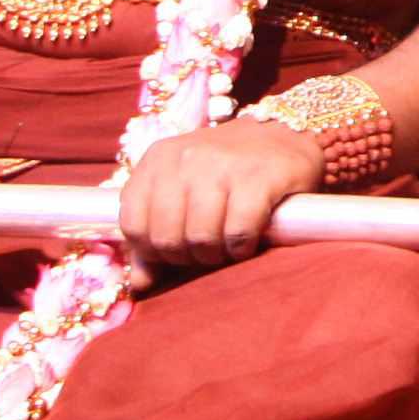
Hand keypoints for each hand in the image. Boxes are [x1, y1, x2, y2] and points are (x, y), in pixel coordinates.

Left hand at [115, 116, 316, 270]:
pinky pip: (238, 233)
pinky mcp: (259, 176)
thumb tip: (140, 284)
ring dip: (216, 255)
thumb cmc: (227, 171)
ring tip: (227, 246)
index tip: (175, 250)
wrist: (285, 134)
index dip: (152, 251)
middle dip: (187, 256)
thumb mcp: (182, 191)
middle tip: (206, 250)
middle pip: (167, 237)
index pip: (133, 224)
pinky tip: (247, 241)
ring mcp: (222, 164)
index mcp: (158, 159)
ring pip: (202, 238)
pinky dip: (241, 248)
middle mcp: (186, 157)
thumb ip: (154, 235)